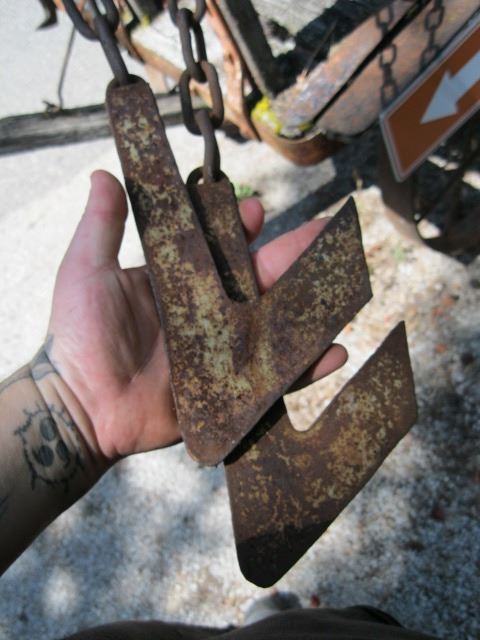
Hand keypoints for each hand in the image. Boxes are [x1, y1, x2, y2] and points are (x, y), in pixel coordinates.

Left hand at [47, 171, 346, 460]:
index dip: (239, 227)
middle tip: (326, 233)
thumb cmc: (79, 337)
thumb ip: (101, 226)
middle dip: (293, 255)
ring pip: (275, 323)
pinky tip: (337, 351)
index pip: (220, 247)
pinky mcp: (230, 389)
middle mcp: (208, 313)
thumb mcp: (87, 272)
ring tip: (345, 285)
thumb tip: (102, 174)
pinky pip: (274, 378)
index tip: (254, 209)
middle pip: (259, 279)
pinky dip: (306, 368)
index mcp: (181, 282)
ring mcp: (223, 351)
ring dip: (310, 305)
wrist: (80, 407)